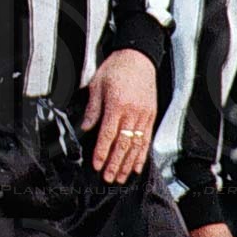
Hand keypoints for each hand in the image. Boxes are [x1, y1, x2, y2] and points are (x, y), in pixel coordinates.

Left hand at [81, 48, 157, 182]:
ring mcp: (144, 116)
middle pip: (123, 144)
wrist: (138, 58)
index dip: (102, 152)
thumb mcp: (97, 85)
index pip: (108, 134)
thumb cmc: (116, 69)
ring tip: (121, 177)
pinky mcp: (151, 116)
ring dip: (128, 164)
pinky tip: (137, 166)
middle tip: (108, 177)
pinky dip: (141, 155)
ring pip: (136, 145)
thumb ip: (93, 108)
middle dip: (114, 163)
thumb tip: (85, 127)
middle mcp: (132, 113)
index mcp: (117, 105)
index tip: (96, 165)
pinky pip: (146, 139)